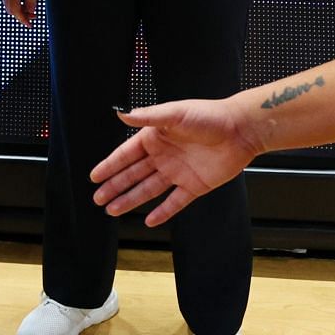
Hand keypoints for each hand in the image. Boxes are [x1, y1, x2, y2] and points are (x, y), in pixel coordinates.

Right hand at [0, 0, 37, 25]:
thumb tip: (31, 10)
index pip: (15, 11)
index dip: (23, 19)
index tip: (30, 25)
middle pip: (11, 9)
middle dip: (21, 14)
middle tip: (32, 16)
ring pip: (9, 3)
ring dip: (18, 7)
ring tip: (30, 6)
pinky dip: (15, 0)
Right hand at [89, 97, 260, 227]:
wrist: (240, 130)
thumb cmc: (209, 116)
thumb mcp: (175, 114)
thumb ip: (148, 117)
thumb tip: (122, 114)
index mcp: (156, 137)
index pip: (126, 154)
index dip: (110, 165)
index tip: (94, 176)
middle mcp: (164, 155)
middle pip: (133, 174)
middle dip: (115, 186)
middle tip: (98, 198)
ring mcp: (178, 172)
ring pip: (148, 189)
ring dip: (130, 200)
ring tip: (113, 211)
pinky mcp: (194, 185)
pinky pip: (174, 202)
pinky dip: (162, 212)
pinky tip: (149, 220)